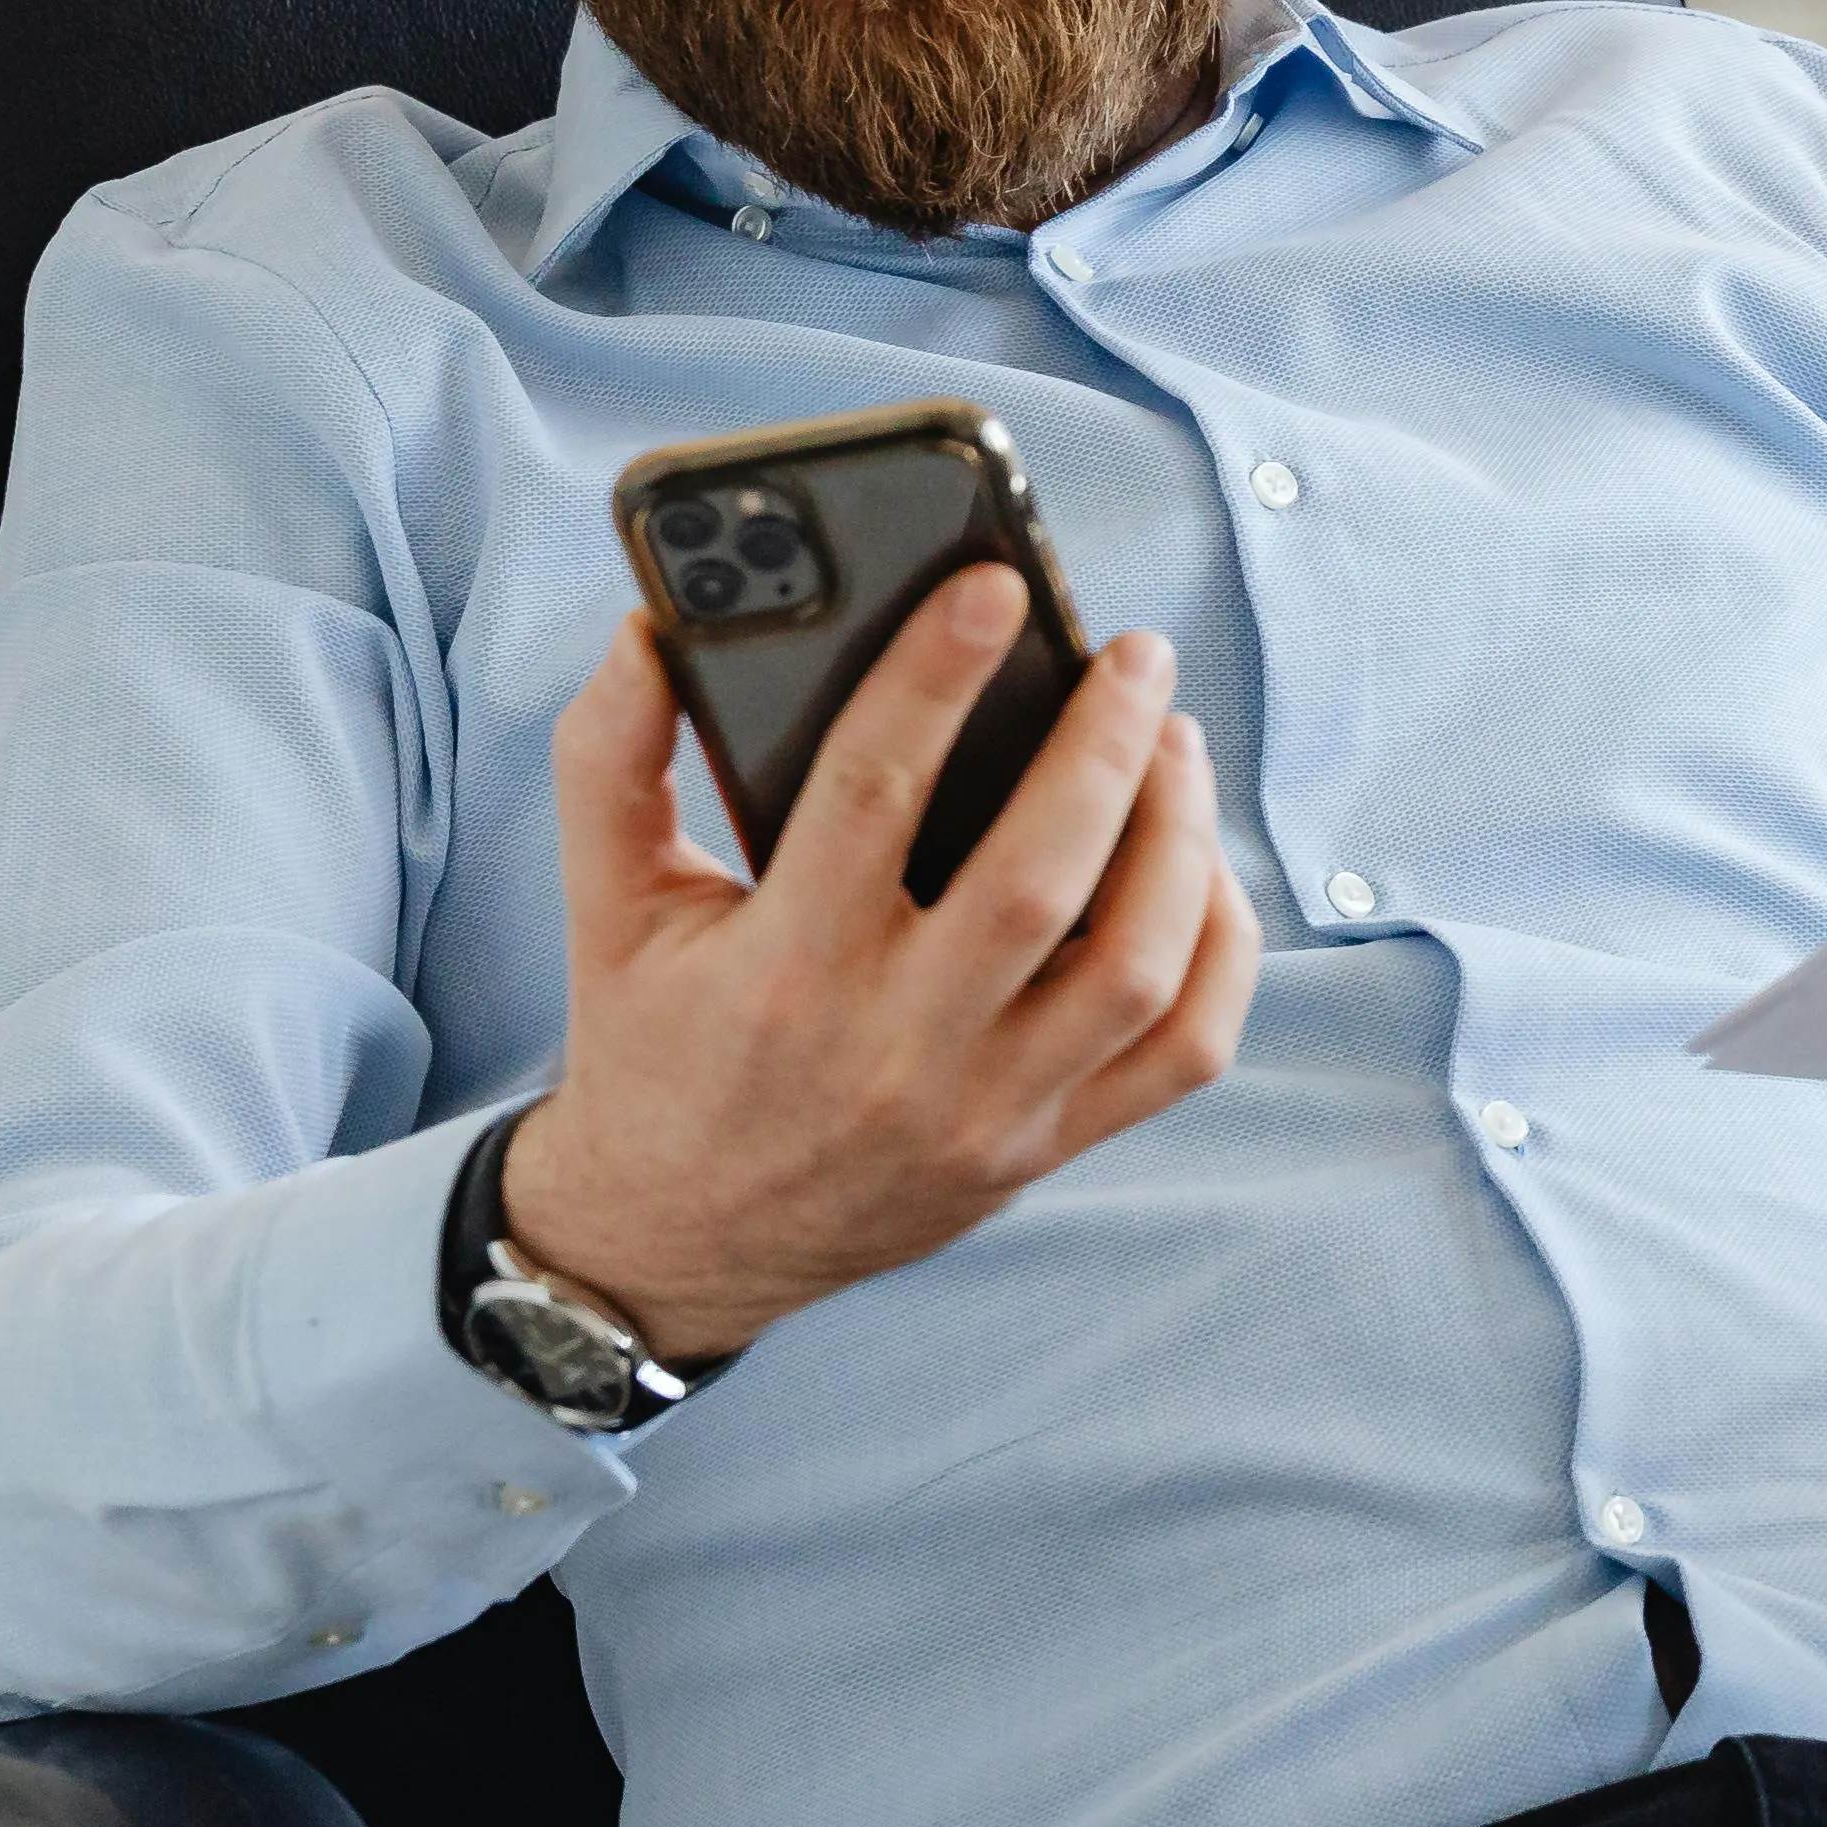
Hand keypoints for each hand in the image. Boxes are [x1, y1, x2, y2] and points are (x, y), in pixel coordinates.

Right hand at [495, 569, 1260, 1361]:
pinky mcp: (1043, 1145)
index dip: (935, 674)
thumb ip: (612, 757)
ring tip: (1174, 741)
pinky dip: (1216, 945)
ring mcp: (984, 1107)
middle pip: (1034, 879)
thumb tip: (649, 629)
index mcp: (779, 969)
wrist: (675, 1241)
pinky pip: (1182, 1047)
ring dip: (1178, 835)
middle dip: (1104, 746)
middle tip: (1137, 653)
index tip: (994, 586)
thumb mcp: (610, 901)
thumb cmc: (655, 1041)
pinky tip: (1197, 864)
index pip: (869, 793)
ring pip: (1132, 964)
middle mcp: (890, 1047)